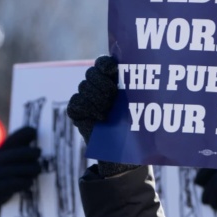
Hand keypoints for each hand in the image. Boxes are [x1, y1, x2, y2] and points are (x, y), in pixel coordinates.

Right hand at [0, 126, 41, 216]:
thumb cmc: (17, 208)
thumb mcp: (21, 185)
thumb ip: (26, 170)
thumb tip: (44, 152)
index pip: (7, 145)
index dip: (18, 136)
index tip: (33, 130)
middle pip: (4, 156)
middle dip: (22, 152)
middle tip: (39, 152)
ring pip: (3, 171)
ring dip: (22, 168)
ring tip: (38, 168)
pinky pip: (1, 188)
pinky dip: (15, 183)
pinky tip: (27, 183)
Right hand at [66, 55, 139, 176]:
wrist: (122, 152)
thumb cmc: (134, 128)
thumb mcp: (138, 105)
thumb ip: (134, 87)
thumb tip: (140, 70)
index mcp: (112, 80)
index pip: (102, 63)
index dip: (104, 64)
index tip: (113, 70)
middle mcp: (97, 87)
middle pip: (91, 73)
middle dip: (102, 84)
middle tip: (113, 97)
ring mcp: (85, 99)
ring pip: (84, 87)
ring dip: (97, 98)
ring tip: (107, 112)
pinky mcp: (76, 111)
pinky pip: (76, 102)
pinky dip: (87, 108)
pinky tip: (98, 118)